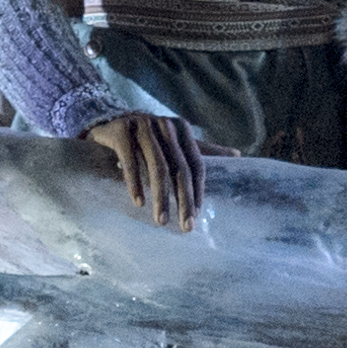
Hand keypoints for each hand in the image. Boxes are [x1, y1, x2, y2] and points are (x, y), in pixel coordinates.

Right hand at [78, 111, 205, 232]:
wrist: (108, 121)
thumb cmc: (147, 138)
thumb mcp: (175, 141)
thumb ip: (203, 149)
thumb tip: (238, 154)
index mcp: (181, 128)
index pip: (196, 164)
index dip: (197, 191)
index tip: (196, 216)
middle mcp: (164, 124)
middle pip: (179, 168)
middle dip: (184, 200)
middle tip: (186, 226)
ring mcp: (141, 125)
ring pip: (157, 166)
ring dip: (160, 197)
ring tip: (160, 220)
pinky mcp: (120, 130)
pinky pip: (129, 161)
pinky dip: (135, 183)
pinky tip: (138, 202)